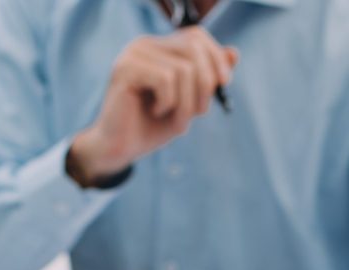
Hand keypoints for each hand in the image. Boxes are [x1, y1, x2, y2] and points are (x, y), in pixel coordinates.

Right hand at [67, 27, 237, 185]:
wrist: (118, 150)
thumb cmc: (150, 128)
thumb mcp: (187, 103)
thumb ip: (207, 79)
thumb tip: (234, 53)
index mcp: (158, 48)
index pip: (196, 36)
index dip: (216, 57)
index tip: (225, 84)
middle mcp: (144, 45)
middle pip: (193, 47)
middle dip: (205, 83)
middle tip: (200, 112)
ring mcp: (133, 55)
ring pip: (183, 69)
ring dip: (187, 104)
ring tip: (176, 123)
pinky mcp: (125, 70)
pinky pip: (166, 79)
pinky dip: (169, 103)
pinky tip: (156, 113)